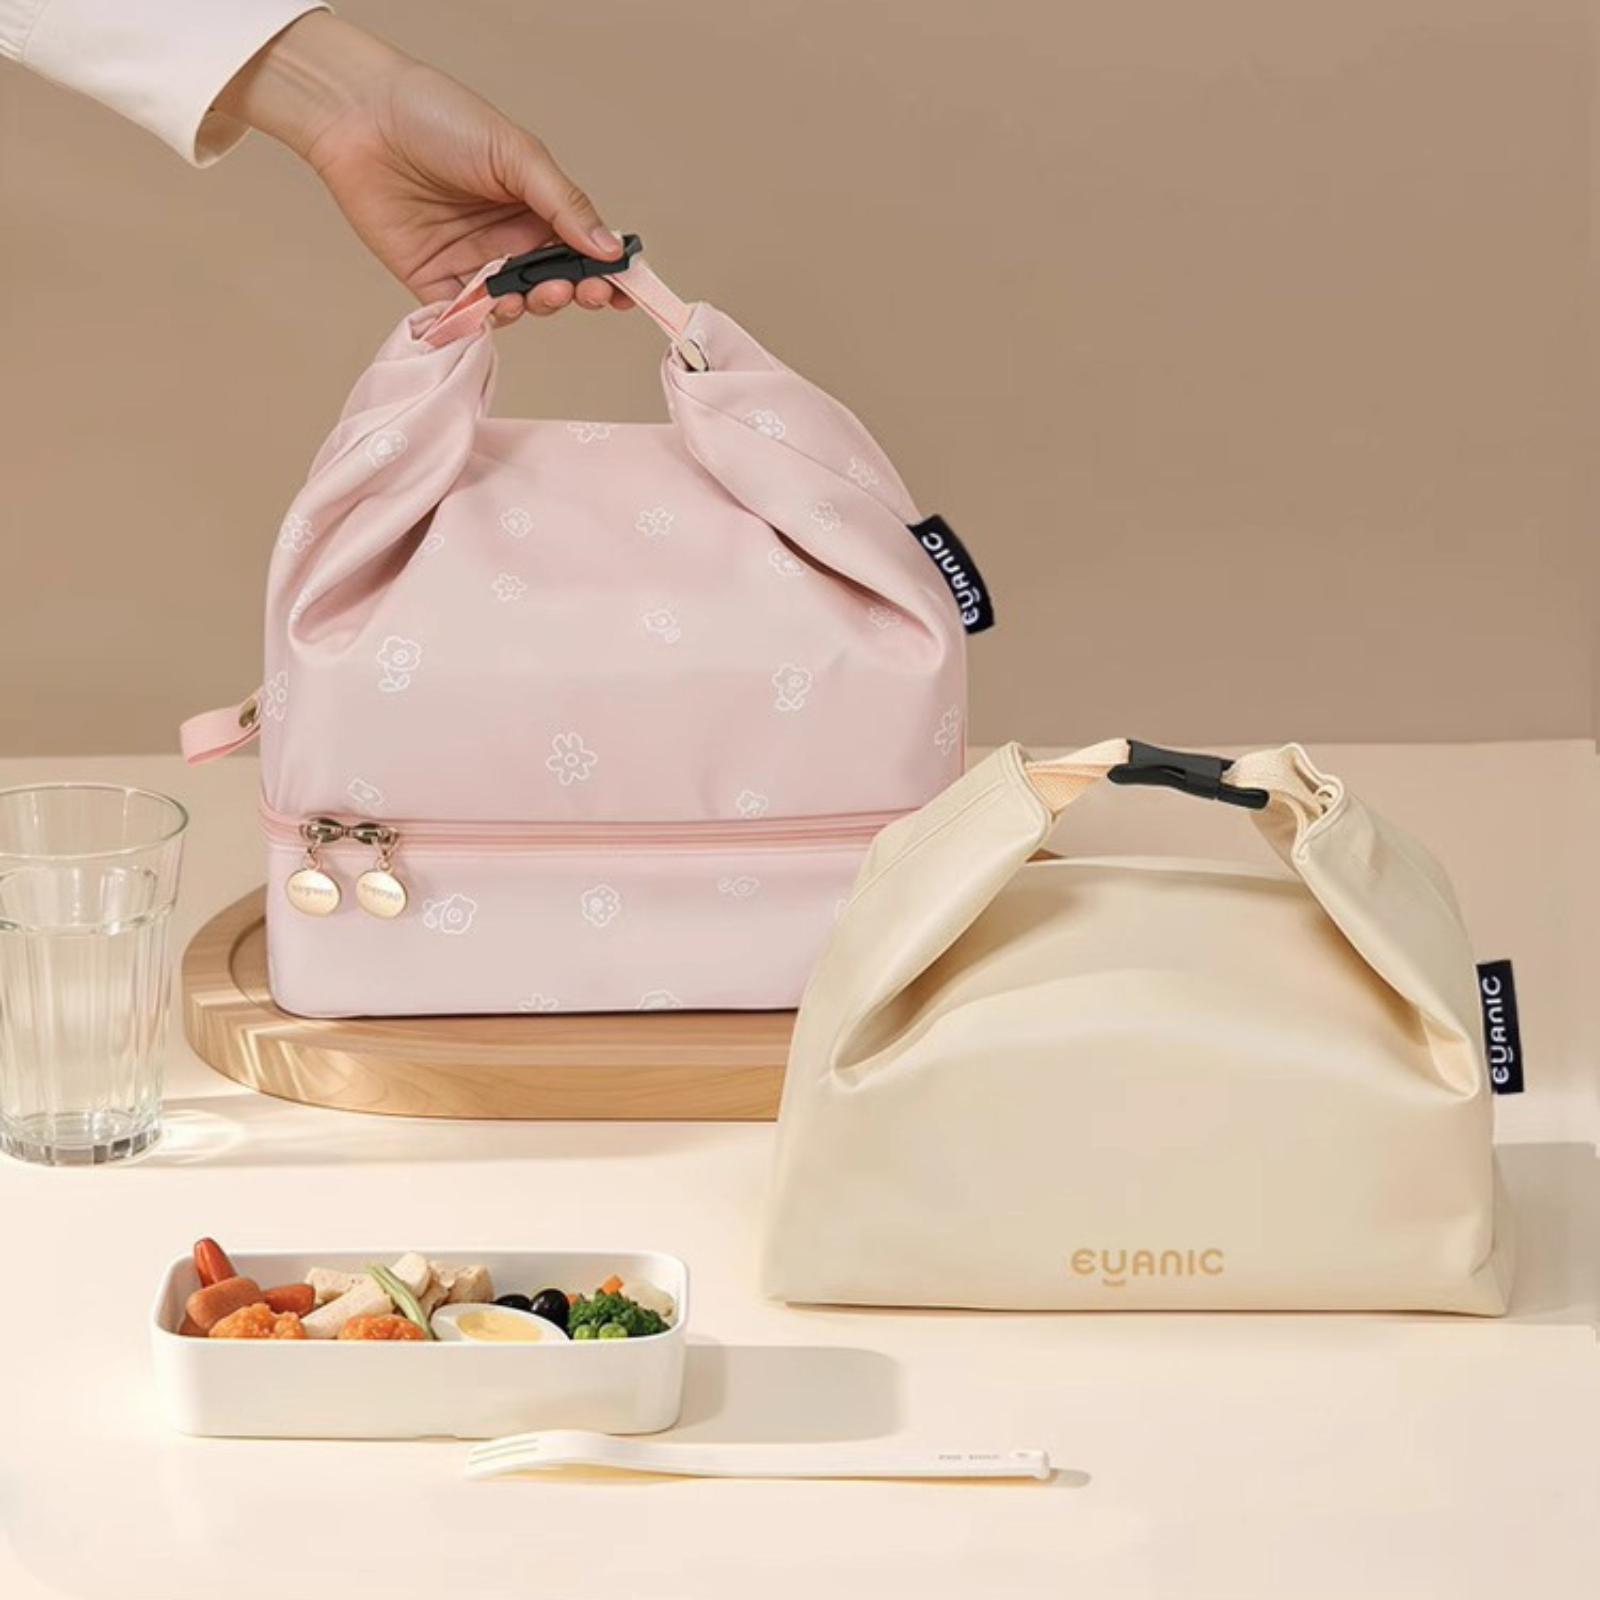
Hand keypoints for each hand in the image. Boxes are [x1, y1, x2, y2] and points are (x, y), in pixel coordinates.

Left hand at [217, 12, 628, 321]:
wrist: (361, 119)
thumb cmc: (438, 118)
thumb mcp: (515, 154)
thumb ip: (564, 204)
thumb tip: (609, 248)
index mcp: (534, 205)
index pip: (582, 248)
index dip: (607, 273)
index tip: (628, 290)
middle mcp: (508, 239)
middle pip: (555, 283)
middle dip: (577, 292)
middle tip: (587, 292)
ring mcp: (474, 265)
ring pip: (519, 305)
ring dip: (537, 305)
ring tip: (542, 292)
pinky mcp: (436, 286)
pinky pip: (470, 318)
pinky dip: (488, 322)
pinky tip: (500, 310)